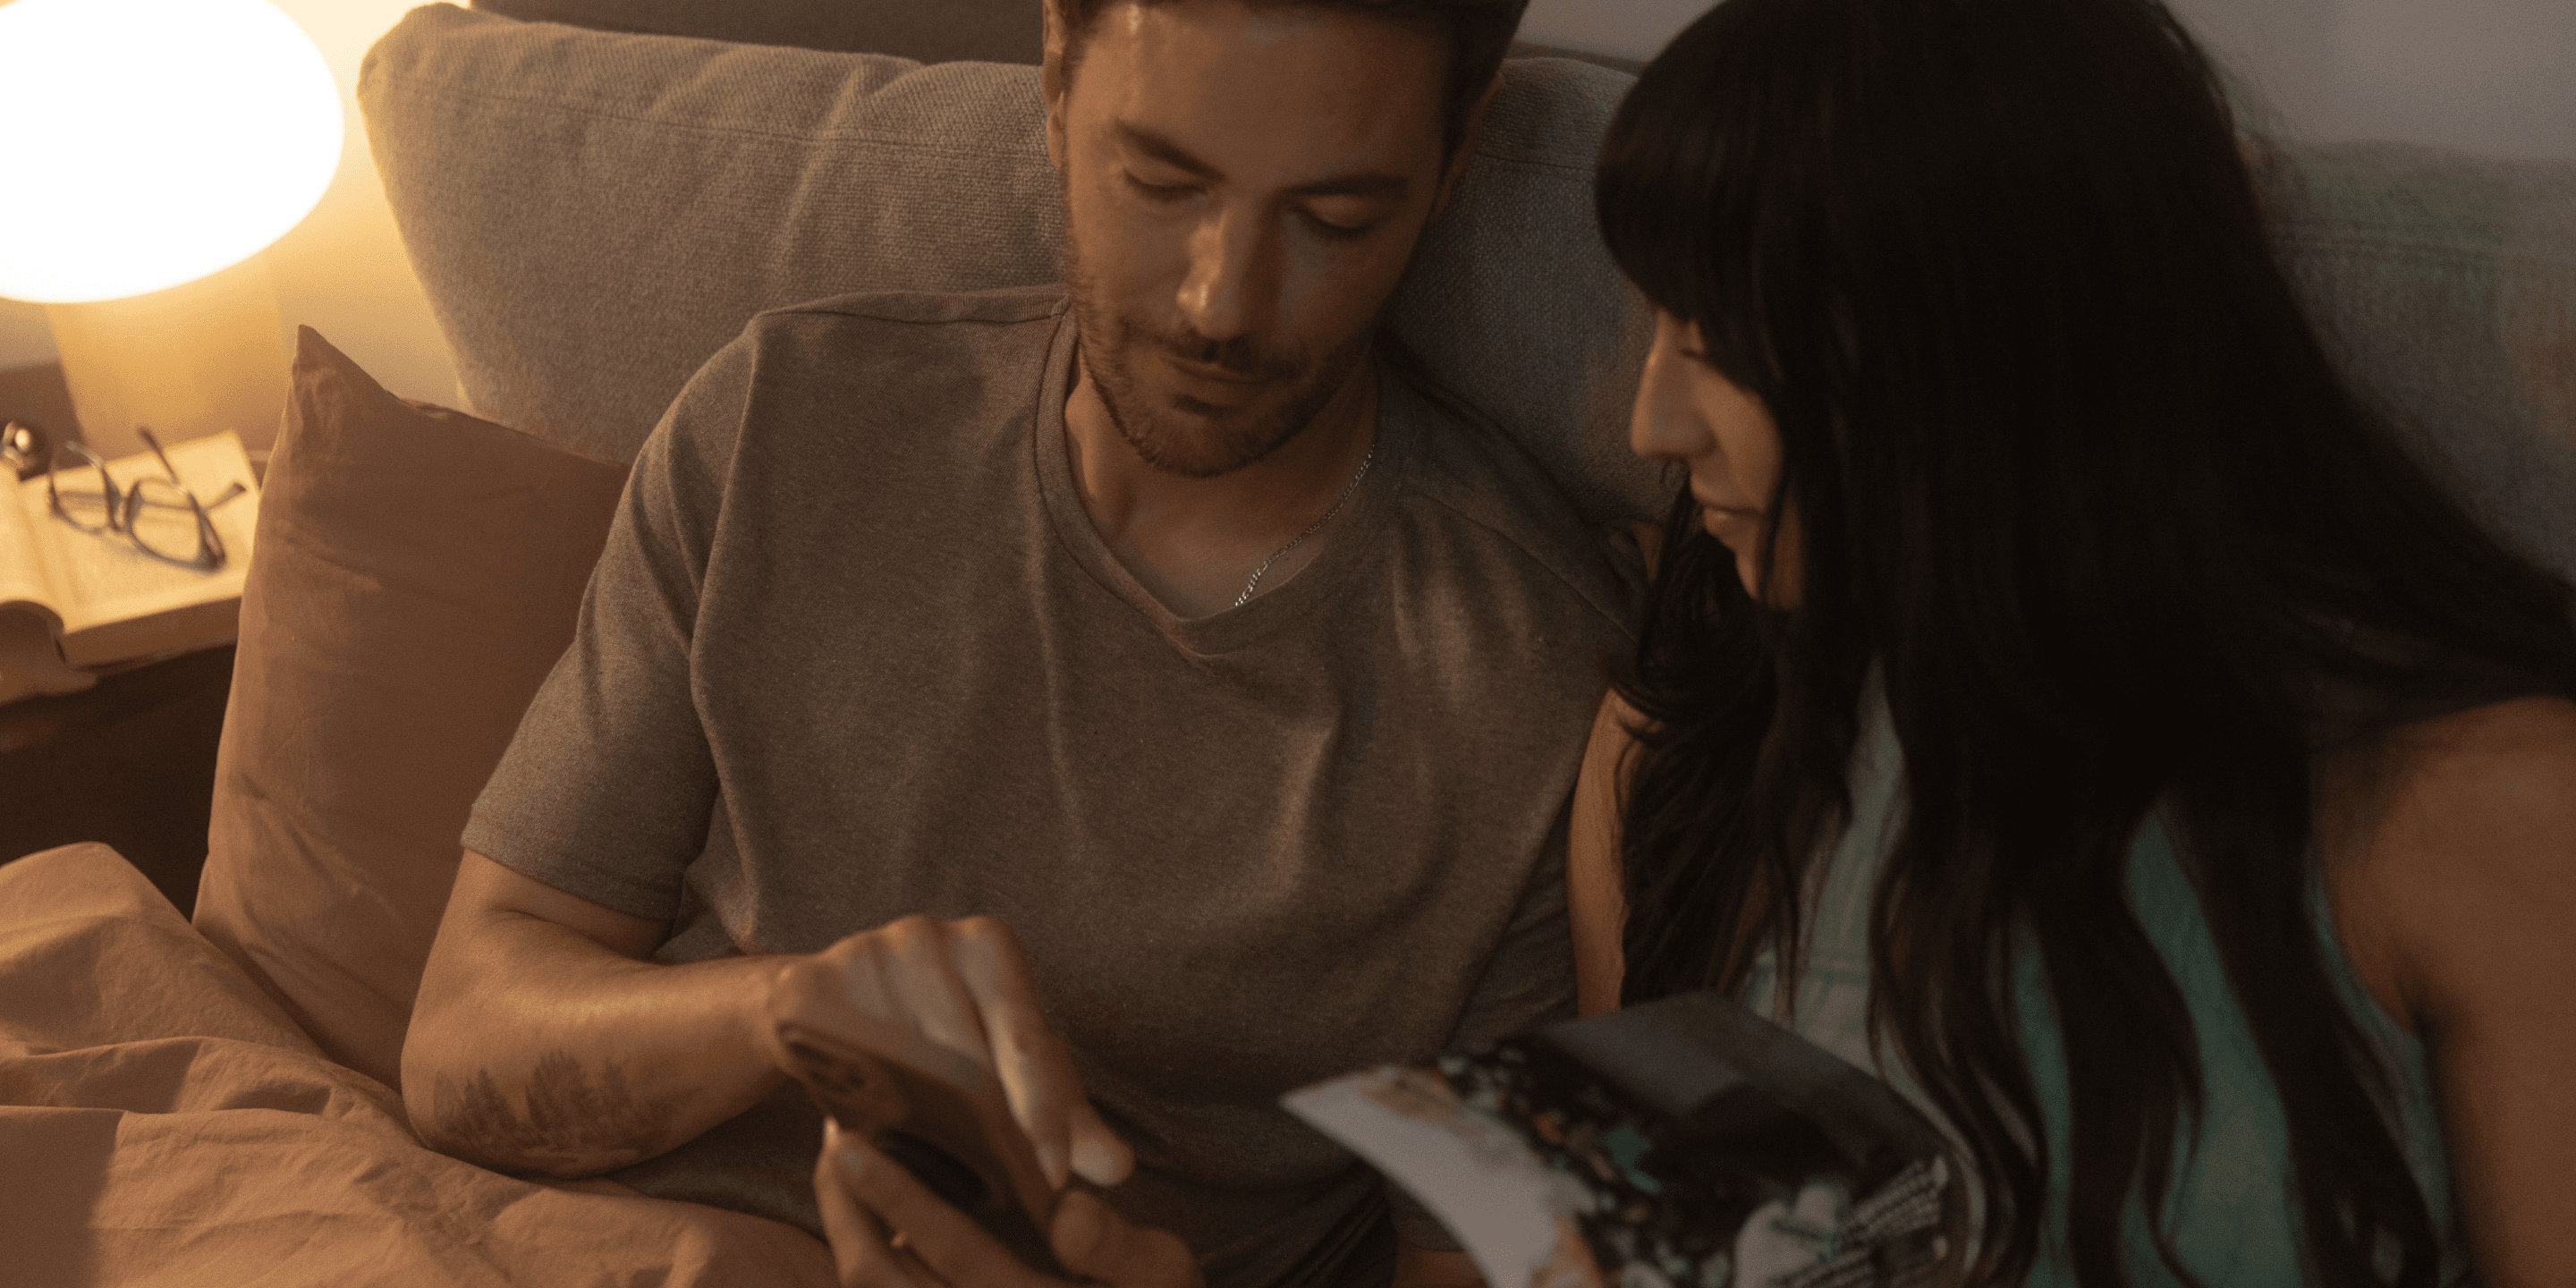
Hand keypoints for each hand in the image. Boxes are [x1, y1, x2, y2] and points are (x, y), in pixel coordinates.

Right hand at [759, 914, 1133, 1191]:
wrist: (820, 1015)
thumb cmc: (935, 1041)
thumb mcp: (1001, 1070)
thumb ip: (1060, 1112)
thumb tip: (1117, 1168)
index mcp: (990, 947)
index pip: (1027, 1037)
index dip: (1044, 1108)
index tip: (1055, 1169)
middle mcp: (931, 935)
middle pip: (967, 1048)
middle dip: (994, 1121)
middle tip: (1012, 1184)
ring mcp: (866, 951)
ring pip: (905, 1053)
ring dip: (924, 1114)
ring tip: (946, 1164)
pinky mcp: (811, 979)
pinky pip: (842, 1050)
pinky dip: (860, 1093)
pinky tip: (875, 1130)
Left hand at [817, 1119, 1201, 1287]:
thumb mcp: (1160, 1274)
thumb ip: (1118, 1248)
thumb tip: (1069, 1214)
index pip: (958, 1251)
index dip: (902, 1199)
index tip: (856, 1146)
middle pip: (883, 1276)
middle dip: (847, 1206)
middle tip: (830, 1142)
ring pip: (874, 1286)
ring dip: (845, 1229)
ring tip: (837, 1169)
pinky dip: (863, 1251)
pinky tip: (859, 1207)